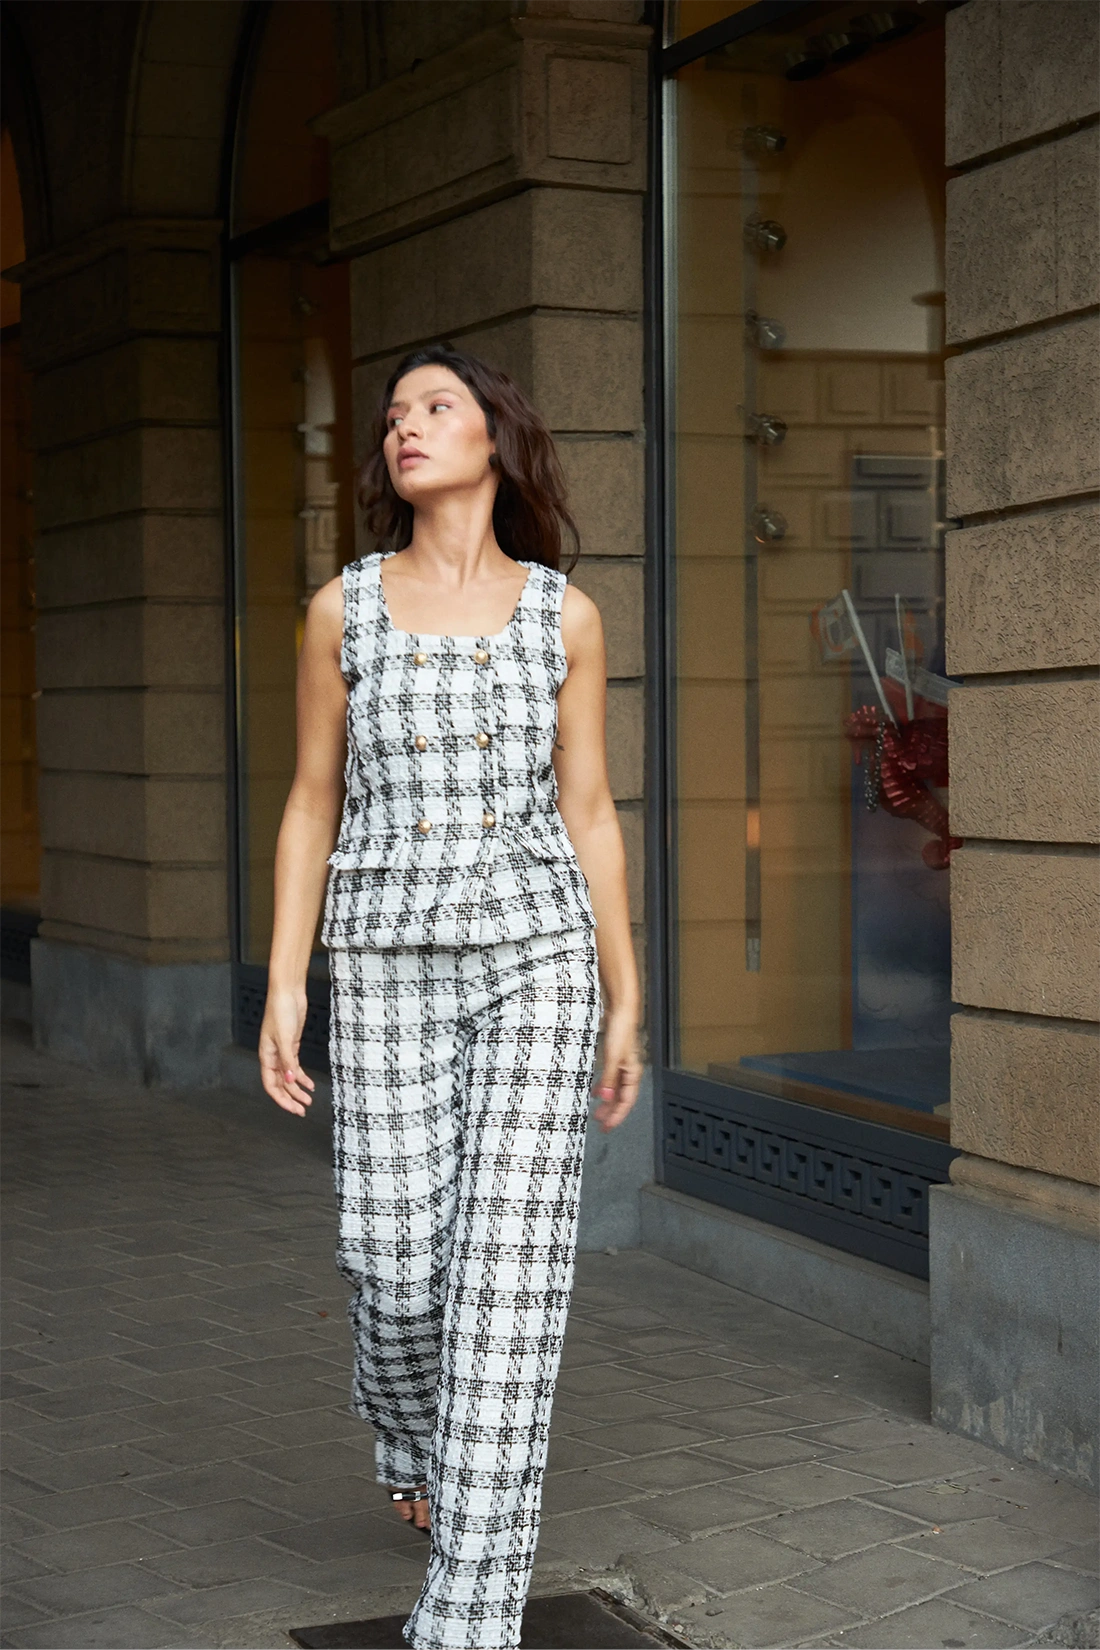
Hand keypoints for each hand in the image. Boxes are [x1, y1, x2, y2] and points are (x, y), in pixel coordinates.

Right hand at [258, 986, 315, 1115]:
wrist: (288, 993)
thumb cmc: (280, 1010)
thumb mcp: (285, 1037)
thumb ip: (288, 1060)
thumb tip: (290, 1080)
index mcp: (266, 1056)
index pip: (271, 1085)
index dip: (281, 1099)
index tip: (293, 1109)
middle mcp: (273, 1056)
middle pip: (280, 1084)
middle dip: (290, 1098)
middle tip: (302, 1110)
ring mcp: (283, 1051)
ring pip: (288, 1077)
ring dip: (297, 1089)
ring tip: (308, 1100)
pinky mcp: (292, 1045)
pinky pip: (295, 1066)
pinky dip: (302, 1076)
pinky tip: (309, 1084)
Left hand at [591, 1007, 642, 1132]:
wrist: (621, 1012)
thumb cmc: (622, 1031)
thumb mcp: (613, 1058)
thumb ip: (609, 1079)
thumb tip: (606, 1099)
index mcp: (633, 1074)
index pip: (626, 1102)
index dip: (617, 1116)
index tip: (607, 1127)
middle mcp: (629, 1072)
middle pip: (621, 1098)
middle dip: (611, 1113)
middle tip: (601, 1124)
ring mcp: (622, 1065)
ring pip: (616, 1090)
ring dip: (607, 1102)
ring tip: (597, 1112)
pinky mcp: (615, 1058)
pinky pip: (610, 1079)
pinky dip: (604, 1088)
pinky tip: (596, 1091)